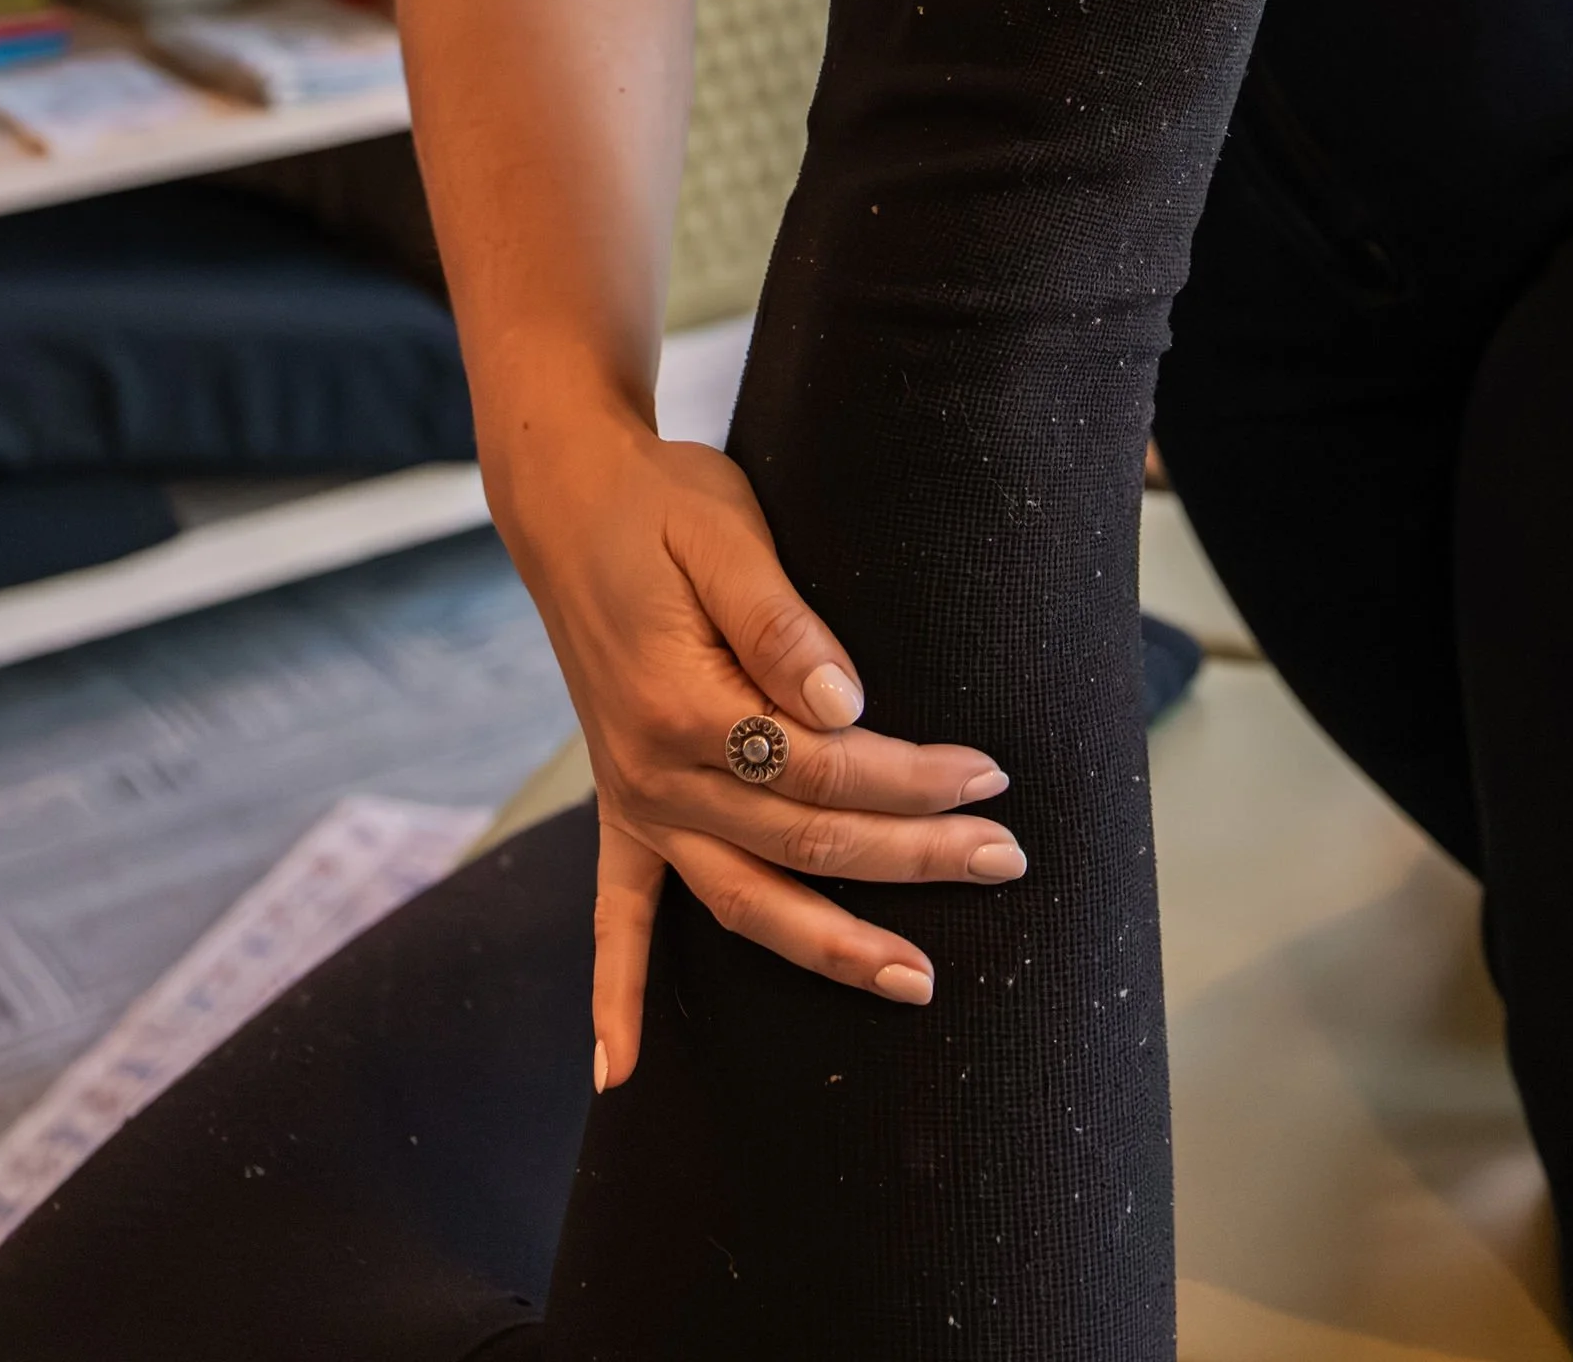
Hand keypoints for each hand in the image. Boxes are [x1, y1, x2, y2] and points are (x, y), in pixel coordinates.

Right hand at [493, 402, 1022, 1090]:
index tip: (991, 773)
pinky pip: (615, 915)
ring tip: (917, 982)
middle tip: (1006, 858)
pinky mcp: (622, 802)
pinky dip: (617, 993)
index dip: (913, 777)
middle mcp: (654, 771)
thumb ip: (779, 620)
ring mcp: (635, 796)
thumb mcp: (723, 529)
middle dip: (912, 858)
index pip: (823, 769)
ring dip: (827, 947)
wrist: (566, 500)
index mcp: (682, 704)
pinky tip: (621, 1072)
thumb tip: (846, 703)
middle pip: (804, 841)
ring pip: (742, 899)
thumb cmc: (659, 501)